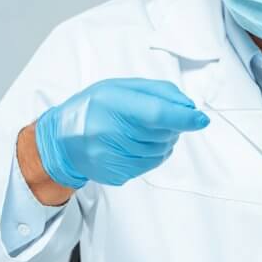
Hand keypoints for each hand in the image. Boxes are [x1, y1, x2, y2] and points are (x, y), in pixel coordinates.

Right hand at [34, 78, 209, 188]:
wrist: (61, 139)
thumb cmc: (94, 107)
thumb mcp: (121, 87)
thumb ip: (158, 92)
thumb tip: (188, 107)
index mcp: (111, 104)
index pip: (156, 113)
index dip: (183, 117)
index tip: (201, 119)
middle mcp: (110, 133)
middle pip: (163, 133)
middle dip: (171, 124)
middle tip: (156, 117)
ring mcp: (112, 157)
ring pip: (161, 150)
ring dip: (164, 139)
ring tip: (143, 130)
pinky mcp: (117, 174)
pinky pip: (151, 164)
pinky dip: (154, 152)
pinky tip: (138, 143)